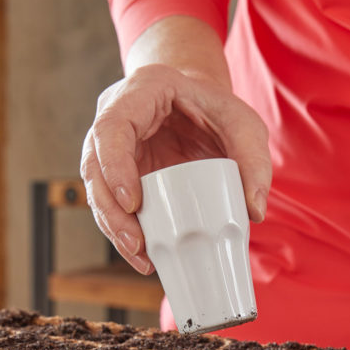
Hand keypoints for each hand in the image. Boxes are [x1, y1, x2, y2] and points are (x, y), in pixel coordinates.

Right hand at [80, 64, 270, 273]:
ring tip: (142, 258)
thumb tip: (254, 212)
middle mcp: (116, 116)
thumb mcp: (246, 126)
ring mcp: (112, 146)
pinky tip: (143, 255)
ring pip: (97, 187)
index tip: (132, 202)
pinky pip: (112, 201)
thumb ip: (255, 162)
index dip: (114, 165)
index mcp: (143, 91)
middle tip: (136, 243)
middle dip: (110, 210)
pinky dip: (124, 229)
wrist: (203, 105)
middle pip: (94, 164)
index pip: (112, 126)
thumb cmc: (220, 110)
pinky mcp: (118, 171)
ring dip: (113, 226)